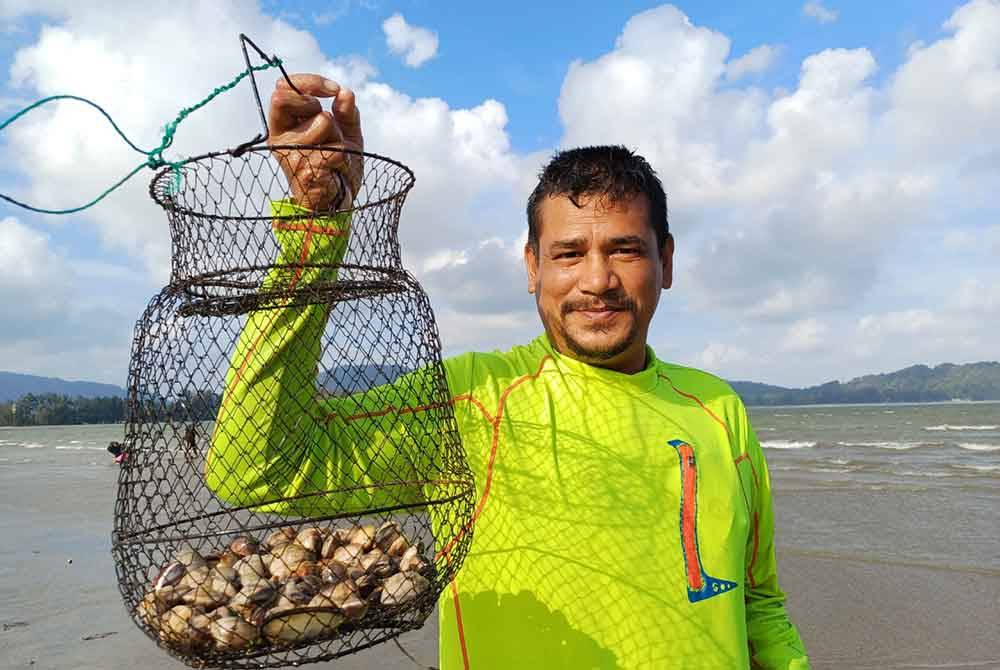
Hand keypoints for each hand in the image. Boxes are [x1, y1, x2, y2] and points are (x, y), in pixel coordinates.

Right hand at [267, 74, 363, 211]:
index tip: (333, 89)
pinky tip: (337, 169)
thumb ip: (346, 112)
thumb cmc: (338, 166)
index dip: (309, 82)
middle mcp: (281, 137)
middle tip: (328, 122)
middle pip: (285, 98)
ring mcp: (291, 154)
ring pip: (322, 121)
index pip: (283, 87)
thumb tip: (345, 93)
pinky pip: (336, 148)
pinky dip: (345, 156)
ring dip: (339, 136)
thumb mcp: (346, 132)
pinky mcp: (305, 171)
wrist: (340, 201)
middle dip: (314, 103)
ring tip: (335, 154)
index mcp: (285, 123)